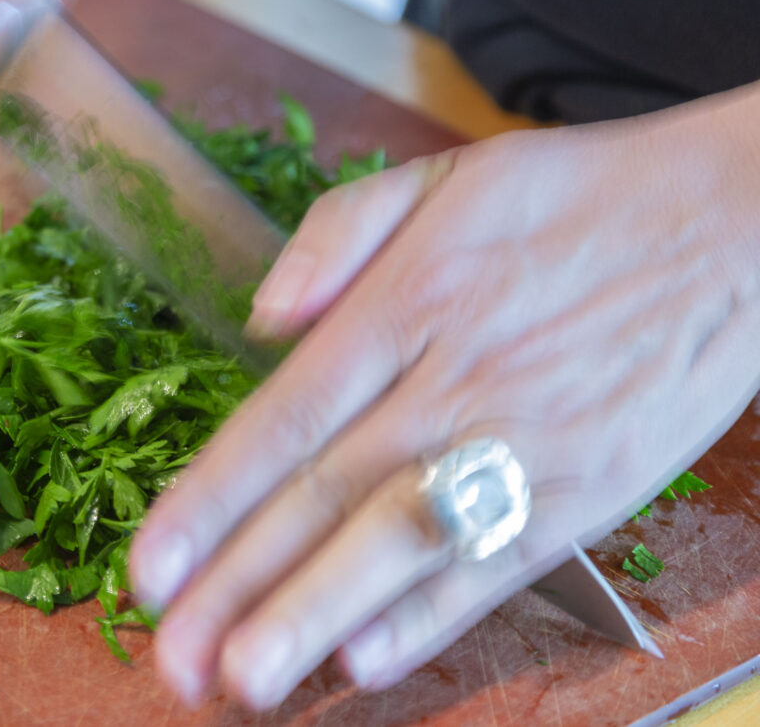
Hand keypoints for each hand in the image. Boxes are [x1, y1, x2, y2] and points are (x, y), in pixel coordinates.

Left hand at [129, 82, 759, 708]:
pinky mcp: (586, 489)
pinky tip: (368, 662)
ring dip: (317, 617)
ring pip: (400, 543)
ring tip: (245, 682)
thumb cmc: (575, 198)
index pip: (283, 418)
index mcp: (408, 302)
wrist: (730, 225)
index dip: (209, 501)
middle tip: (174, 663)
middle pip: (325, 497)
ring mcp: (523, 443)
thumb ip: (336, 236)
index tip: (148, 568)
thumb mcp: (443, 174)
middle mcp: (453, 382)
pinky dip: (432, 618)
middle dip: (240, 586)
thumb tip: (264, 319)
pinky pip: (496, 563)